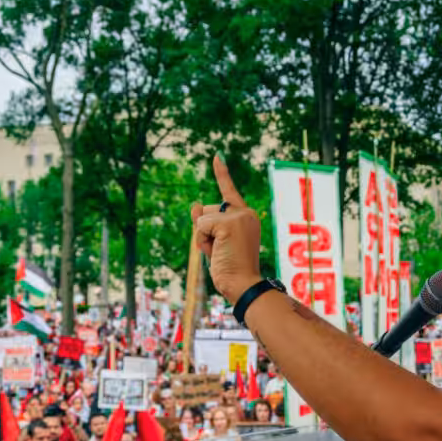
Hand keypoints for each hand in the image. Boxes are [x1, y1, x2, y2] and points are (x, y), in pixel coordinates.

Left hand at [191, 154, 262, 303]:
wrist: (243, 284)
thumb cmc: (231, 268)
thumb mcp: (215, 243)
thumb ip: (206, 223)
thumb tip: (194, 204)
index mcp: (246, 217)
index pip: (229, 191)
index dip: (222, 174)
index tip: (216, 156)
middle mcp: (246, 213)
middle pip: (207, 209)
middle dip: (205, 231)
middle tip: (221, 251)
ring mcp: (239, 216)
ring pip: (202, 217)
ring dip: (203, 237)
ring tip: (220, 253)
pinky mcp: (229, 223)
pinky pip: (201, 225)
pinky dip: (203, 241)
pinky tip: (217, 252)